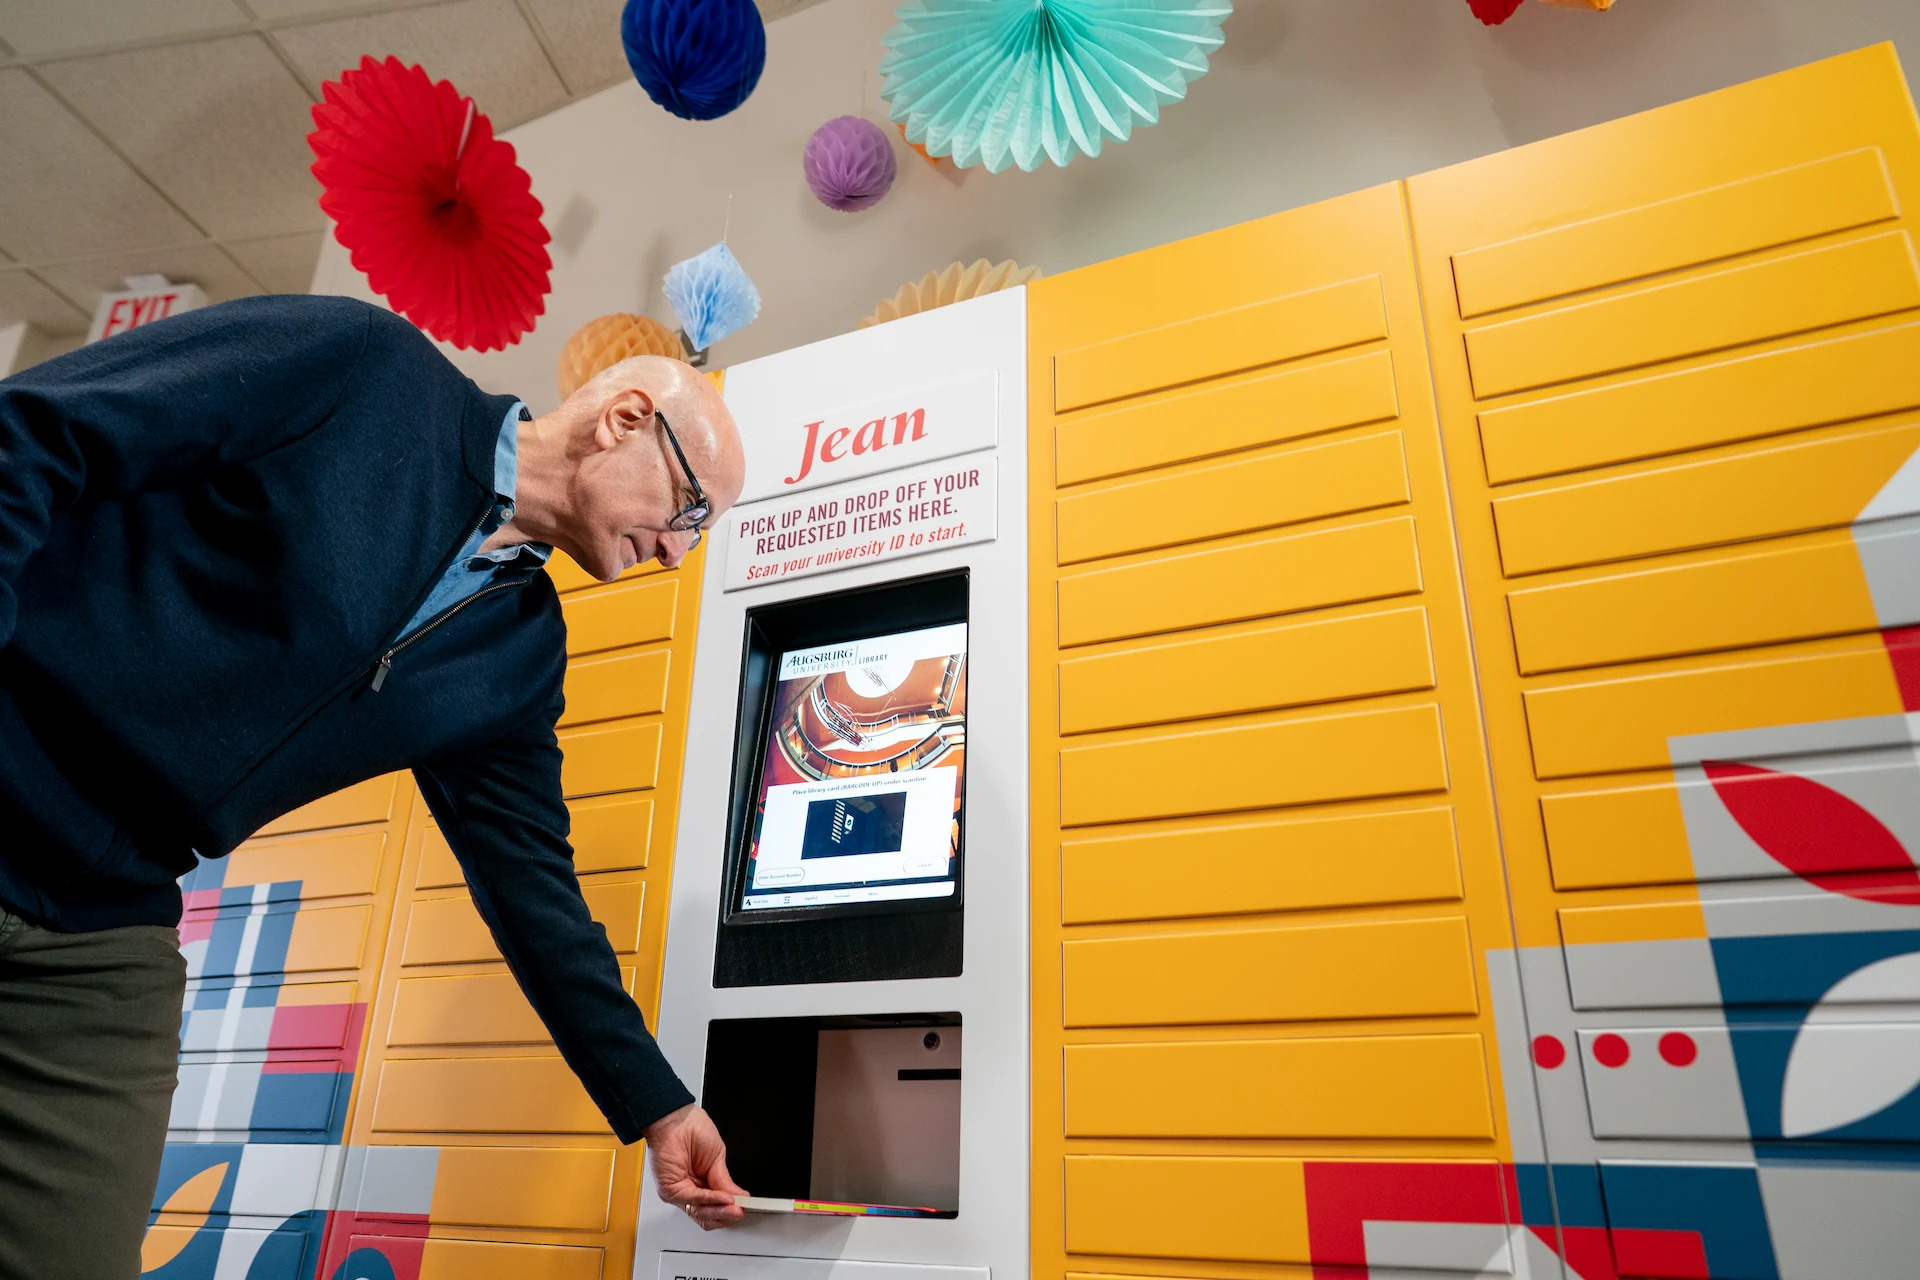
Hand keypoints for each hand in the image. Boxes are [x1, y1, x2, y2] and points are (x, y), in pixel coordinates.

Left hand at [644, 1104, 746, 1229]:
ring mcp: (679, 1193)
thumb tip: (738, 1197)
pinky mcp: (670, 1190)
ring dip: (720, 1211)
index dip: (730, 1210)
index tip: (744, 1207)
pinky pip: (692, 1200)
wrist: (674, 1117)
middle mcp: (689, 1192)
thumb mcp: (716, 1156)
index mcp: (701, 1184)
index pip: (717, 1208)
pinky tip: (723, 1198)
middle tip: (740, 1210)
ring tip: (735, 1206)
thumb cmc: (690, 1129)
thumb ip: (724, 1181)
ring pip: (701, 1213)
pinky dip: (710, 1200)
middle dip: (726, 1215)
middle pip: (709, 1216)